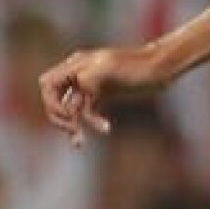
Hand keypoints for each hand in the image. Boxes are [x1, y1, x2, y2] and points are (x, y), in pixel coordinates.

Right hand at [36, 45, 164, 147]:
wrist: (161, 67)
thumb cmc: (138, 66)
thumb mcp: (111, 68)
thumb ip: (89, 77)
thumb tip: (78, 90)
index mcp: (76, 65)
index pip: (48, 84)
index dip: (52, 103)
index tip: (69, 116)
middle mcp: (78, 74)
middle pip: (54, 98)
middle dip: (59, 117)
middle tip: (73, 130)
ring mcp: (90, 85)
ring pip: (70, 108)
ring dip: (73, 125)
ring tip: (79, 143)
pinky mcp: (102, 94)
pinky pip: (86, 111)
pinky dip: (91, 122)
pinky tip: (105, 128)